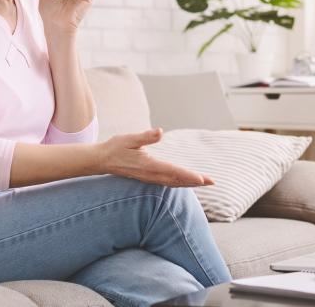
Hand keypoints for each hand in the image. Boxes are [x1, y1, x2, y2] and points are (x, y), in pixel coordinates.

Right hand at [97, 128, 214, 186]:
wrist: (101, 160)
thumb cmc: (115, 147)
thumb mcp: (129, 138)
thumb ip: (145, 136)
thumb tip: (160, 131)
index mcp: (149, 165)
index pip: (173, 171)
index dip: (189, 175)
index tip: (202, 178)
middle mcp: (151, 174)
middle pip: (177, 180)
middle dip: (195, 181)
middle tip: (213, 182)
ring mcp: (149, 178)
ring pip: (173, 183)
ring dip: (189, 183)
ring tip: (204, 182)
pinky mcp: (148, 178)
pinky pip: (167, 182)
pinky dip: (179, 182)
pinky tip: (185, 182)